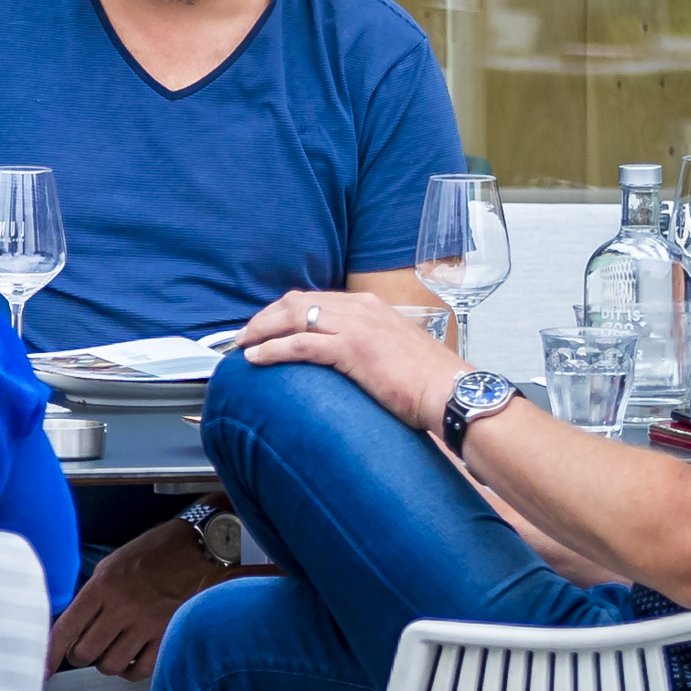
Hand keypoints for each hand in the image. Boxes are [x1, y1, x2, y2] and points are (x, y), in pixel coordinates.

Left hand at [50, 517, 225, 678]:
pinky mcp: (169, 636)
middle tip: (88, 647)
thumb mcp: (111, 566)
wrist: (201, 548)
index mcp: (103, 586)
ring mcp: (146, 624)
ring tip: (112, 649)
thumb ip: (91, 596)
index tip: (44, 670)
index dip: (50, 653)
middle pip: (84, 653)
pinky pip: (140, 670)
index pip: (66, 628)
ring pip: (110, 665)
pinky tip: (130, 659)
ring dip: (105, 663)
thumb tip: (74, 628)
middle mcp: (122, 607)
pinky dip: (130, 670)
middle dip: (80, 656)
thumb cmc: (153, 553)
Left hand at [236, 284, 466, 432]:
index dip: (281, 313)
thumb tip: (337, 355)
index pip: (313, 300)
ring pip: (293, 318)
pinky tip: (255, 358)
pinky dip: (272, 349)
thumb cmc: (423, 380)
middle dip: (264, 319)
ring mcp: (355, 326)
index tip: (263, 328)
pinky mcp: (352, 348)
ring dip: (261, 331)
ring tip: (242, 346)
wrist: (448, 391)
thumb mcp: (390, 349)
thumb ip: (363, 344)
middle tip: (243, 337)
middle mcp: (359, 308)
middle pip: (296, 303)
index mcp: (368, 306)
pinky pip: (300, 344)